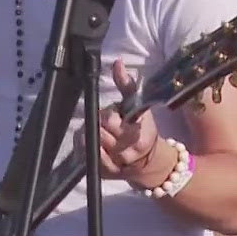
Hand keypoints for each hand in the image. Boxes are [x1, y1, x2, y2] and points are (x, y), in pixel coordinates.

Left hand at [97, 60, 170, 184]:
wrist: (149, 162)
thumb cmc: (138, 127)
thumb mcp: (136, 104)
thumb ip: (126, 84)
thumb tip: (117, 62)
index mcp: (141, 128)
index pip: (114, 119)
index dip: (107, 117)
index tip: (109, 116)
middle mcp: (133, 147)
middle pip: (101, 131)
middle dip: (98, 124)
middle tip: (100, 122)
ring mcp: (121, 162)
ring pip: (95, 145)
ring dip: (89, 136)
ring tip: (93, 132)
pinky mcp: (110, 173)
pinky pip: (91, 160)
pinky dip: (87, 151)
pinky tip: (89, 145)